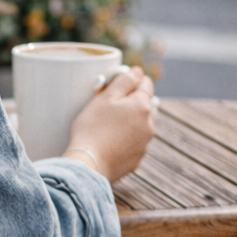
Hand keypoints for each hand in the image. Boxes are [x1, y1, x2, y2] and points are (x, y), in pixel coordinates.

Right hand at [64, 66, 155, 183]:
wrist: (88, 165)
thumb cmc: (92, 129)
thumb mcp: (105, 98)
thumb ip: (123, 81)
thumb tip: (137, 72)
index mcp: (142, 106)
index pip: (146, 84)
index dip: (134, 79)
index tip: (122, 81)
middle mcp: (149, 125)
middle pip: (144, 106)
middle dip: (131, 103)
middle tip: (111, 106)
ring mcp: (144, 144)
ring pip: (140, 126)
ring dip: (129, 123)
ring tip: (108, 126)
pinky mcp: (136, 159)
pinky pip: (133, 144)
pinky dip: (125, 141)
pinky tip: (109, 142)